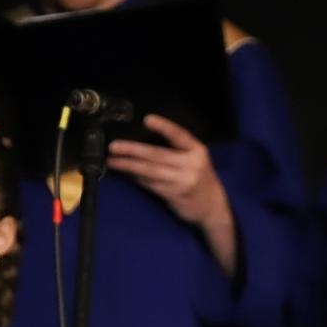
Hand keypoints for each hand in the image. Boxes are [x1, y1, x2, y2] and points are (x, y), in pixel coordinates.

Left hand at [108, 114, 229, 222]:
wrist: (213, 207)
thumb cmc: (199, 178)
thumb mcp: (195, 159)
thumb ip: (177, 151)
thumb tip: (142, 145)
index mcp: (197, 150)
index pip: (179, 135)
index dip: (164, 127)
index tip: (147, 119)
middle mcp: (191, 165)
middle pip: (157, 155)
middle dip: (133, 151)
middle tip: (114, 147)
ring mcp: (184, 182)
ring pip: (151, 172)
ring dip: (129, 167)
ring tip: (113, 162)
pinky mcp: (176, 196)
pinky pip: (152, 186)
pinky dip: (138, 180)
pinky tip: (128, 175)